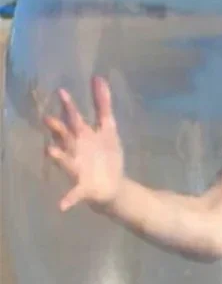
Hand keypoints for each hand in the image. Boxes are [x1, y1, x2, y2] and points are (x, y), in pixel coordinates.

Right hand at [42, 76, 124, 210]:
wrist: (113, 185)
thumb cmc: (106, 154)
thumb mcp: (109, 128)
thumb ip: (103, 104)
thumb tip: (99, 78)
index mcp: (83, 137)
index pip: (74, 119)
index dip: (69, 106)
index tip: (62, 92)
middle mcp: (76, 151)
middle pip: (66, 137)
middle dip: (58, 129)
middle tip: (48, 119)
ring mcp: (78, 169)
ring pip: (66, 162)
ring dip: (59, 157)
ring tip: (50, 151)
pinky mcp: (84, 188)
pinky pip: (74, 194)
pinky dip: (67, 199)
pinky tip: (61, 205)